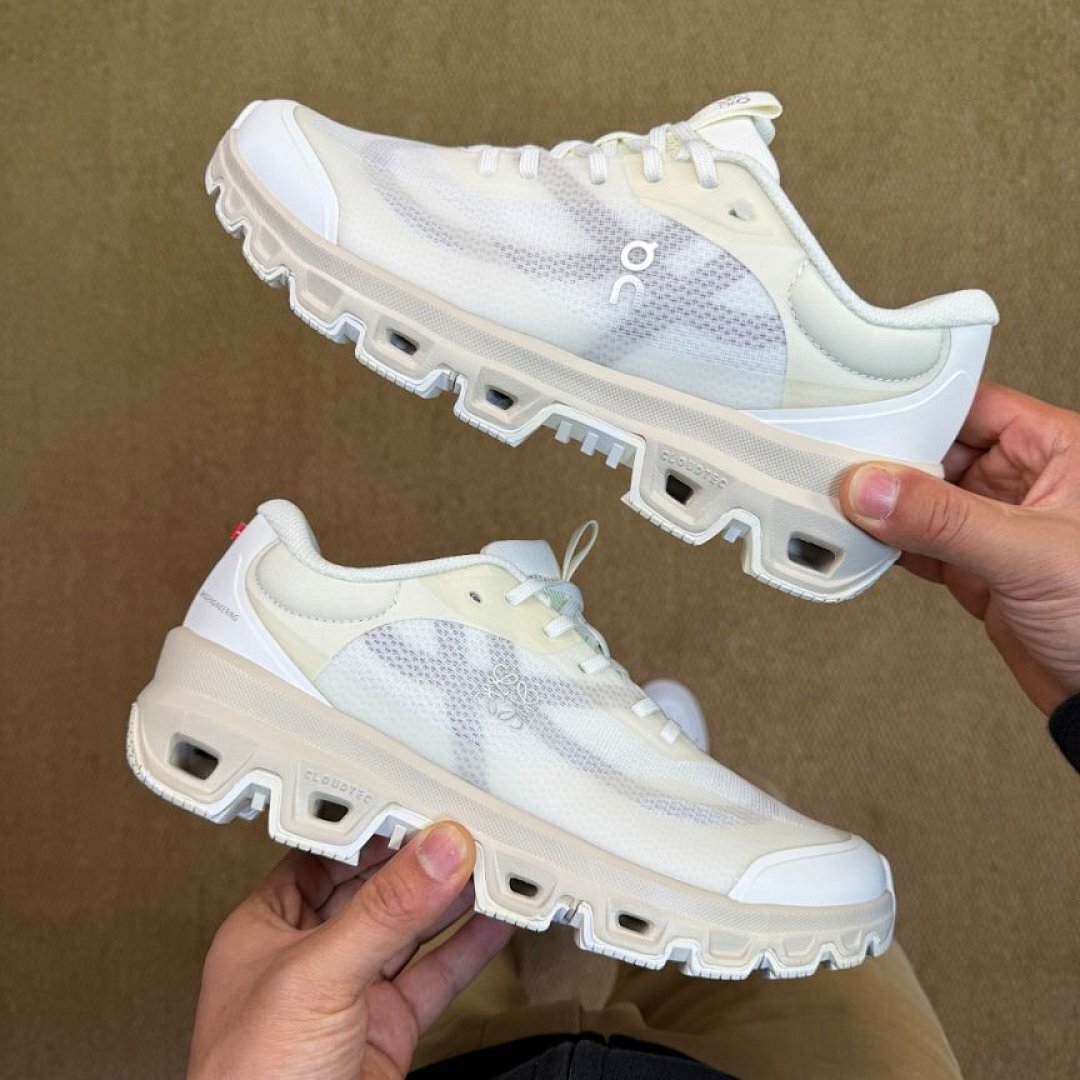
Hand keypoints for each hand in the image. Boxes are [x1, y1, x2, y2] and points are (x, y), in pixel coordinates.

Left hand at [188, 822, 514, 1079]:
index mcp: (267, 929)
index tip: (421, 803)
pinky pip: (436, 975)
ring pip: (412, 930)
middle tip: (469, 830)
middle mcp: (309, 957)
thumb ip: (384, 912)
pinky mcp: (388, 1030)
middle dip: (423, 860)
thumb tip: (437, 851)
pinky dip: (470, 947)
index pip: (326, 855)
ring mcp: (352, 995)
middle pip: (376, 888)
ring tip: (494, 864)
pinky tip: (495, 921)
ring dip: (454, 898)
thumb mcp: (317, 978)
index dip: (374, 826)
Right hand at [839, 381, 1079, 713]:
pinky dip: (886, 545)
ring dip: (882, 508)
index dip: (918, 408)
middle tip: (843, 472)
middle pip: (936, 451)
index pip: (972, 406)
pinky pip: (917, 542)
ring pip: (922, 500)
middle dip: (888, 462)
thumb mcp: (1031, 554)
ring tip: (844, 508)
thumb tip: (873, 489)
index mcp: (1057, 450)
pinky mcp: (976, 568)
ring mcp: (997, 526)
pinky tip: (863, 542)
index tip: (864, 418)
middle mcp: (1024, 482)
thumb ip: (946, 520)